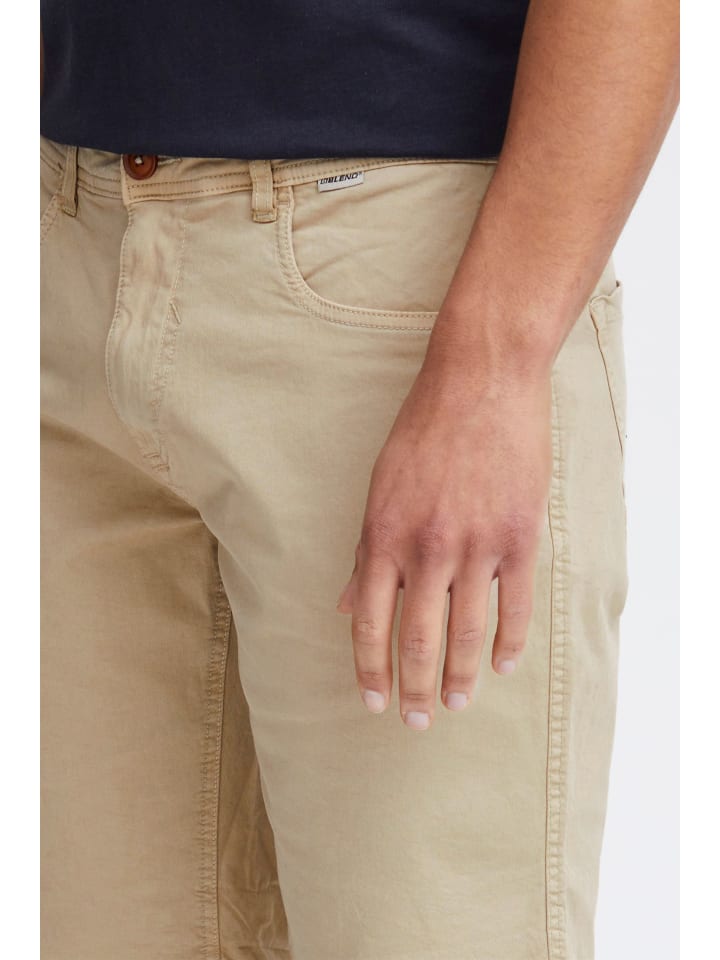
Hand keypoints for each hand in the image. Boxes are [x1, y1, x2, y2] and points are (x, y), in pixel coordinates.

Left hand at [336, 344, 552, 729]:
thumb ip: (366, 552)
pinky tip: (504, 667)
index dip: (369, 669)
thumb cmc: (422, 432)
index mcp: (384, 536)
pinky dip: (510, 643)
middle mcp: (427, 548)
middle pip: (417, 638)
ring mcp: (477, 544)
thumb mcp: (379, 487)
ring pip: (467, 632)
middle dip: (413, 688)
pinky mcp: (519, 536)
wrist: (480, 383)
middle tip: (416, 724)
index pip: (371, 623)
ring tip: (456, 705)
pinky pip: (516, 605)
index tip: (372, 701)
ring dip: (460, 677)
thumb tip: (348, 605)